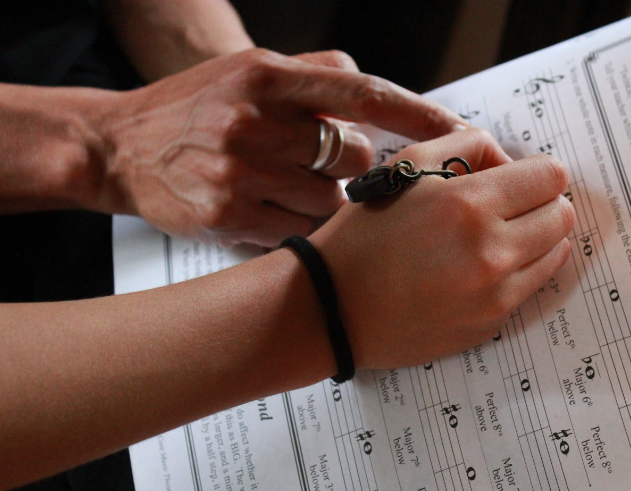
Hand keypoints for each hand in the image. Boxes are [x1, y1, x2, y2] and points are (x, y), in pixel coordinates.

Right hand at [98, 49, 466, 245]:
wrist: (117, 147)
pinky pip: (297, 231)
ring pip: (329, 202)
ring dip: (324, 202)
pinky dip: (297, 227)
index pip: (363, 95)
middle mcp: (256, 120)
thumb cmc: (195, 108)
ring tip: (286, 190)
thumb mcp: (251, 70)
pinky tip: (271, 211)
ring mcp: (241, 172)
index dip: (420, 114)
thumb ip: (317, 75)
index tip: (465, 133)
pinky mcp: (229, 216)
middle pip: (351, 156)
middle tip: (320, 166)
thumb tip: (381, 98)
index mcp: (269, 76)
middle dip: (351, 168)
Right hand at [308, 129, 576, 368]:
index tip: (517, 178)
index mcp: (469, 205)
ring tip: (495, 238)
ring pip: (556, 254)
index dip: (537, 172)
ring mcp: (495, 295)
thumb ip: (466, 145)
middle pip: (562, 216)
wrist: (332, 308)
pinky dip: (518, 273)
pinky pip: (531, 288)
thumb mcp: (405, 166)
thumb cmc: (364, 234)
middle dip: (541, 204)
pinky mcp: (491, 325)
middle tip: (508, 207)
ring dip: (537, 239)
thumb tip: (508, 160)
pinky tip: (481, 270)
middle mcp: (491, 252)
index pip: (551, 177)